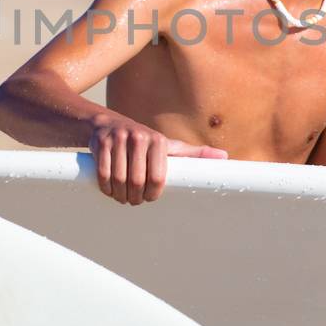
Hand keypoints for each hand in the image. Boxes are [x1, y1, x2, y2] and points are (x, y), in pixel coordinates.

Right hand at [90, 117, 227, 203]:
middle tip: (133, 201)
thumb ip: (194, 154)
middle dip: (134, 197)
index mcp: (159, 141)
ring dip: (119, 195)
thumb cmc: (143, 141)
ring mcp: (118, 139)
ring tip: (122, 198)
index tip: (149, 198)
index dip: (152, 194)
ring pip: (118, 179)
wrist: (106, 124)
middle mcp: (139, 137)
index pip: (158, 178)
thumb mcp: (168, 146)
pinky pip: (102, 173)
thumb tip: (225, 157)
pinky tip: (109, 190)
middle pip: (137, 181)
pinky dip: (105, 187)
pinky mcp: (100, 143)